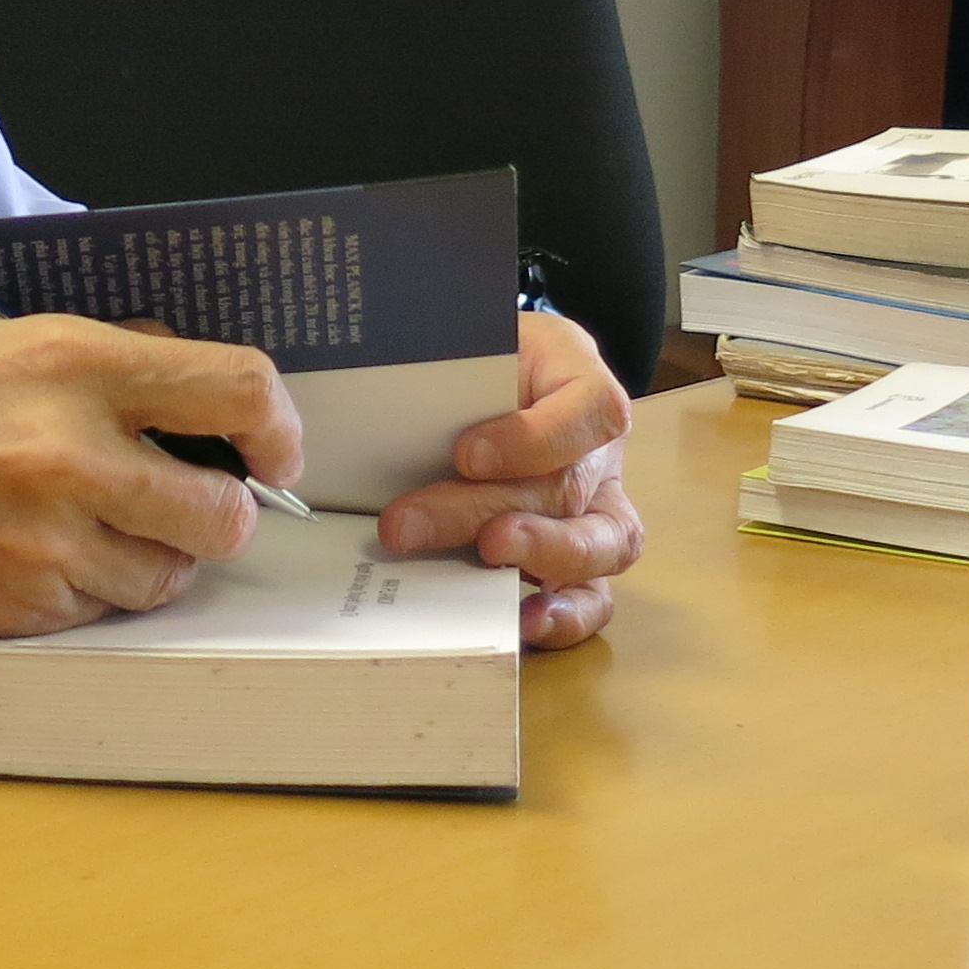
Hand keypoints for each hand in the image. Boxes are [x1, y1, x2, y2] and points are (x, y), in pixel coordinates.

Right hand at [0, 316, 305, 638]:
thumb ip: (88, 359)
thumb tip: (175, 375)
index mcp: (64, 359)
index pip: (236, 387)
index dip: (275, 427)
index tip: (269, 449)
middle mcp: (67, 448)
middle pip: (226, 510)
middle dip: (219, 514)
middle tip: (185, 504)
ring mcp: (41, 537)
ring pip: (169, 575)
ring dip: (150, 561)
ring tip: (86, 531)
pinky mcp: (11, 606)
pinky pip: (97, 613)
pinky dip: (83, 595)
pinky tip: (25, 560)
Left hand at [375, 311, 642, 648]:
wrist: (480, 383)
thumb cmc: (473, 365)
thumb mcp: (465, 346)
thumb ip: (445, 369)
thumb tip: (366, 402)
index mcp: (580, 380)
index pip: (591, 408)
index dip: (535, 437)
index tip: (465, 454)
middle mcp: (600, 451)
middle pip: (566, 486)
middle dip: (485, 508)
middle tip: (411, 523)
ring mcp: (600, 507)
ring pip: (603, 544)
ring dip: (539, 557)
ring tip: (484, 563)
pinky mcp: (584, 559)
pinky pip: (596, 595)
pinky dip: (565, 615)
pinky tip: (523, 622)